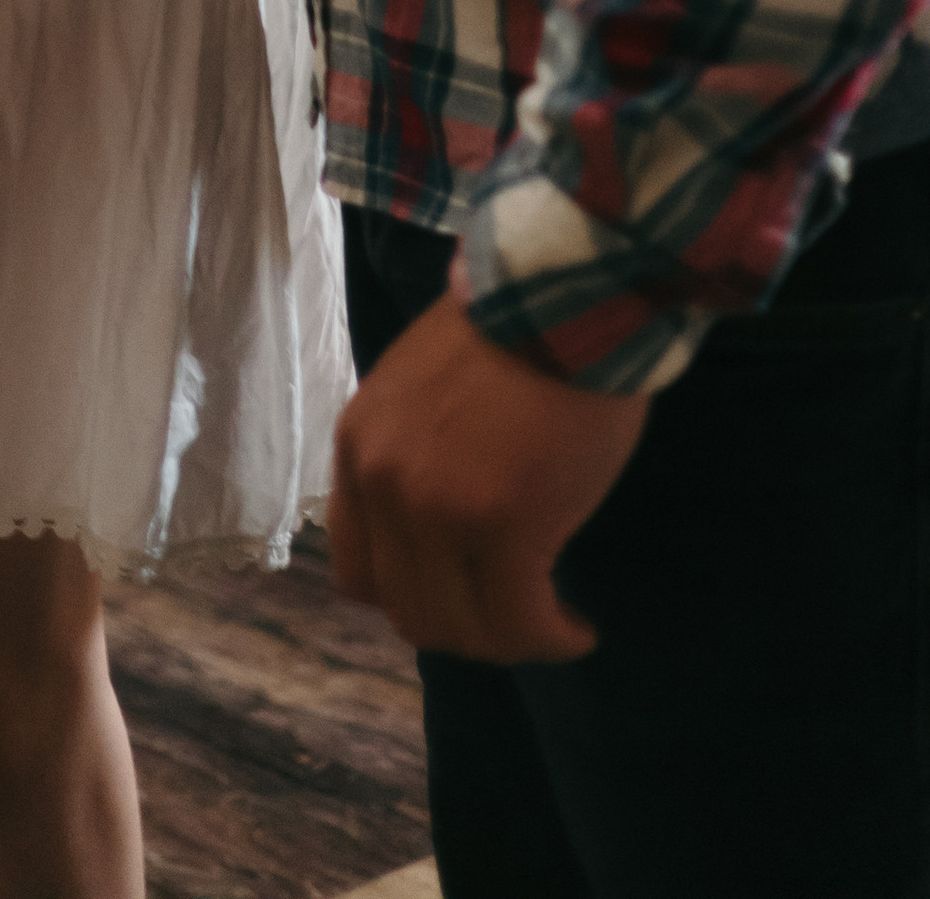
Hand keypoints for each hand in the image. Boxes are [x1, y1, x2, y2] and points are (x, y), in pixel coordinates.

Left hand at [330, 288, 647, 661]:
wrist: (558, 295)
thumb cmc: (506, 333)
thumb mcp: (419, 393)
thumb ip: (411, 459)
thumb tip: (436, 534)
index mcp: (360, 447)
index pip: (358, 570)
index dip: (413, 596)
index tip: (463, 592)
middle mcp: (383, 483)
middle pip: (409, 611)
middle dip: (466, 628)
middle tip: (516, 615)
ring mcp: (437, 509)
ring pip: (462, 629)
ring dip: (509, 640)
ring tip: (552, 622)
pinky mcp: (503, 526)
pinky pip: (521, 623)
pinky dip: (552, 638)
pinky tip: (577, 628)